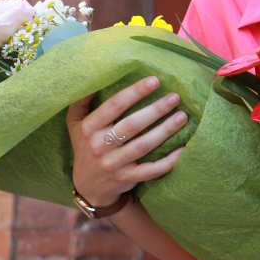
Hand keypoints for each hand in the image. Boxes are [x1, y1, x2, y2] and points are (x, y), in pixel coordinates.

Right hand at [66, 76, 187, 207]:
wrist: (87, 186)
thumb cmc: (85, 145)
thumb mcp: (75, 123)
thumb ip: (82, 100)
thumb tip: (96, 73)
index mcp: (89, 128)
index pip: (114, 106)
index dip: (135, 92)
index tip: (155, 81)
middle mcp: (100, 146)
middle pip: (132, 125)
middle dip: (156, 110)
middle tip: (175, 97)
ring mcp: (114, 164)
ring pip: (144, 146)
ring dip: (165, 130)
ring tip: (182, 116)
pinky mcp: (127, 178)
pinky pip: (151, 170)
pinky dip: (169, 160)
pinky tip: (183, 148)